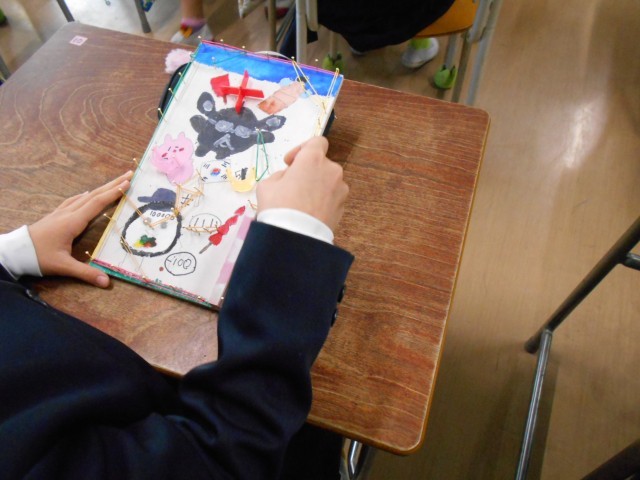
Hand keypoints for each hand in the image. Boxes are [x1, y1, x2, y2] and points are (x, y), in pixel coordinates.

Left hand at [29, 171, 132, 287]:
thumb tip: (106, 282)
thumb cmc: (38, 257)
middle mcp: (68, 213)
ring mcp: (60, 213)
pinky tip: (86, 194)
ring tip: (114, 183)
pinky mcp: (55, 216)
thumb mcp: (63, 266)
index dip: (113, 193)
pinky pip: (74, 200)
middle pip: (94, 195)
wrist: (15, 251)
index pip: (97, 203)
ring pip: (85, 196)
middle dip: (112, 184)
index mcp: (73, 222)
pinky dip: (85, 195)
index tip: (127, 183)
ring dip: (101, 188)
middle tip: (128, 174)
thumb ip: (85, 273)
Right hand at [257, 137, 347, 231]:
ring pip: (328, 181)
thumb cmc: (278, 207)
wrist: (295, 238)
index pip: (317, 142)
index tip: (291, 163)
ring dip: (317, 186)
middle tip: (293, 187)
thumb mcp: (267, 185)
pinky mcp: (343, 206)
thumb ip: (281, 175)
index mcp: (313, 159)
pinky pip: (332, 197)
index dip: (302, 149)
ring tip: (302, 203)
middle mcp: (332, 170)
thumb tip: (289, 179)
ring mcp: (341, 189)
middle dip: (308, 171)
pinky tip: (310, 213)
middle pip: (321, 164)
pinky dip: (323, 201)